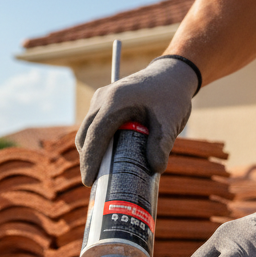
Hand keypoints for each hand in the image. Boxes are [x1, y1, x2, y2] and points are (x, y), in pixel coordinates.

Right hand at [75, 56, 199, 184]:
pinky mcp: (102, 103)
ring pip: (86, 131)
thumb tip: (156, 169)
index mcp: (115, 101)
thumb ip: (162, 144)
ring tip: (101, 172)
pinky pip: (93, 126)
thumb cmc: (171, 96)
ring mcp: (100, 100)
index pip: (95, 135)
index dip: (89, 160)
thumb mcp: (170, 120)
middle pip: (84, 135)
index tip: (88, 181)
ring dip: (91, 152)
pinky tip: (108, 157)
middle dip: (87, 160)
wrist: (171, 74)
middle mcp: (102, 99)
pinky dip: (97, 142)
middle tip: (94, 183)